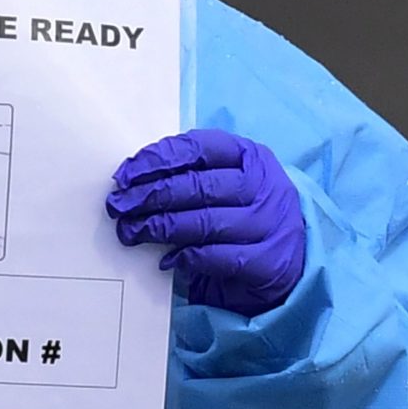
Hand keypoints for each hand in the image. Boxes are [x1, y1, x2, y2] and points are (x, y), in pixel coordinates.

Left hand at [107, 129, 305, 316]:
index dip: (157, 159)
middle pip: (198, 186)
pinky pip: (217, 257)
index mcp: (252, 157)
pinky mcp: (269, 261)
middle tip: (118, 207)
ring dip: (159, 227)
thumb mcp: (225, 183)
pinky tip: (167, 259)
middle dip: (150, 196)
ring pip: (205, 222)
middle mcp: (266, 187)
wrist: (289, 260)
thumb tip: (130, 180)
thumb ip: (189, 174)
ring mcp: (271, 224)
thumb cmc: (242, 213)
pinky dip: (186, 257)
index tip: (124, 175)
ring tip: (131, 232)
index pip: (199, 147)